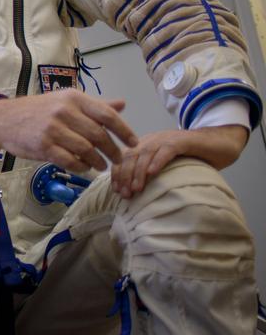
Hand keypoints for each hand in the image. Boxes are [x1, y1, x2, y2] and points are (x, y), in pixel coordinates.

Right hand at [0, 91, 138, 173]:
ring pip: (86, 150)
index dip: (124, 131)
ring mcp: (53, 129)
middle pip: (99, 135)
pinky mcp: (43, 146)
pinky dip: (81, 167)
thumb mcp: (65, 101)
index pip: (107, 115)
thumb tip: (122, 105)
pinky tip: (85, 168)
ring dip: (98, 161)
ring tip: (101, 166)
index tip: (133, 143)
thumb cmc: (37, 111)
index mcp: (73, 98)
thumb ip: (94, 105)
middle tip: (119, 159)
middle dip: (113, 151)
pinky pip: (70, 161)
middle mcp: (64, 112)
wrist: (3, 120)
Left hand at [111, 125, 248, 197]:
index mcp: (145, 145)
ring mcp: (166, 138)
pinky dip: (157, 161)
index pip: (124, 158)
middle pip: (131, 156)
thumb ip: (152, 175)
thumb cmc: (193, 159)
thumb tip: (134, 195)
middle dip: (125, 176)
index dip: (118, 174)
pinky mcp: (182, 140)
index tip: (116, 191)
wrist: (219, 144)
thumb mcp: (167, 167)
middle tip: (124, 194)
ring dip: (138, 172)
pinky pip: (166, 150)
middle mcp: (152, 140)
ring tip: (136, 188)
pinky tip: (152, 173)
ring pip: (145, 154)